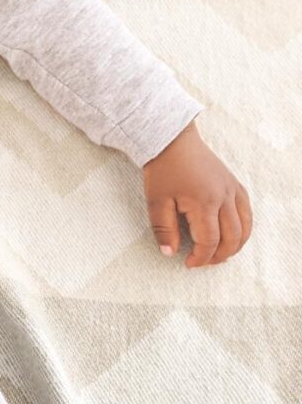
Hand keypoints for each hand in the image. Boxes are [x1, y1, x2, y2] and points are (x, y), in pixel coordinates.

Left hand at [142, 121, 251, 267]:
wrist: (172, 140)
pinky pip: (247, 212)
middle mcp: (224, 198)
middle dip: (219, 255)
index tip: (188, 263)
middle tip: (204, 262)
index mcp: (204, 203)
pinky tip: (232, 235)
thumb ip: (164, 228)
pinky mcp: (235, 184)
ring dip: (235, 245)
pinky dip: (243, 228)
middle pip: (231, 237)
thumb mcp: (156, 200)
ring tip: (219, 254)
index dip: (201, 257)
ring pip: (244, 227)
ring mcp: (232, 190)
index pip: (209, 241)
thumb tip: (169, 253)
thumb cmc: (162, 168)